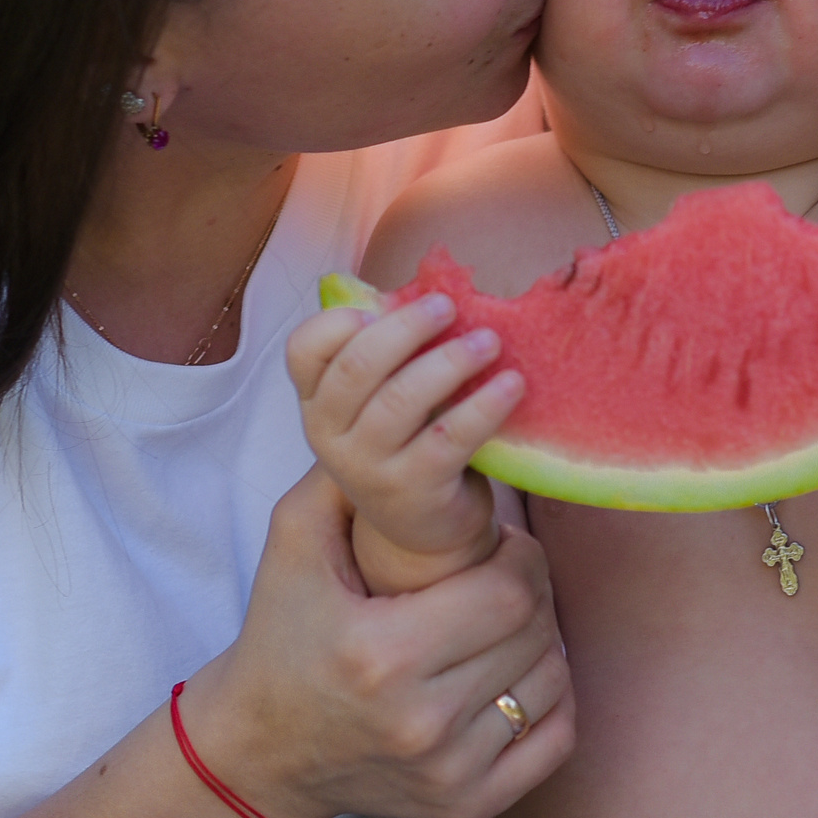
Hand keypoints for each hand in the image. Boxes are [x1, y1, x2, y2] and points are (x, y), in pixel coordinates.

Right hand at [183, 469, 574, 817]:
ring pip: (552, 678)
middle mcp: (421, 721)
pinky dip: (548, 698)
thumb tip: (406, 418)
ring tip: (503, 620)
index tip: (496, 543)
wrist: (261, 753)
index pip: (510, 588)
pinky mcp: (469, 805)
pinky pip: (555, 738)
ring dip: (540, 639)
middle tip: (503, 573)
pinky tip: (511, 672)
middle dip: (530, 588)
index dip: (518, 553)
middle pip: (535, 629)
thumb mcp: (293, 544)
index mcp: (382, 654)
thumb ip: (344, 475)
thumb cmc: (283, 636)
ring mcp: (449, 771)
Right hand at [288, 291, 520, 591]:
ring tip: (490, 341)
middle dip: (407, 328)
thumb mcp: (381, 400)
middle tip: (449, 307)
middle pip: (356, 367)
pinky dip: (484, 405)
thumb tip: (428, 290)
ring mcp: (368, 468)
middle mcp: (331, 436)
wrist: (425, 528)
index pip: (303, 350)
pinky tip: (513, 384)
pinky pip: (449, 438)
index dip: (338, 322)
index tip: (383, 305)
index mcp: (318, 402)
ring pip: (402, 400)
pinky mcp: (414, 491)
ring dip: (450, 361)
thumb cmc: (406, 442)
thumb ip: (388, 354)